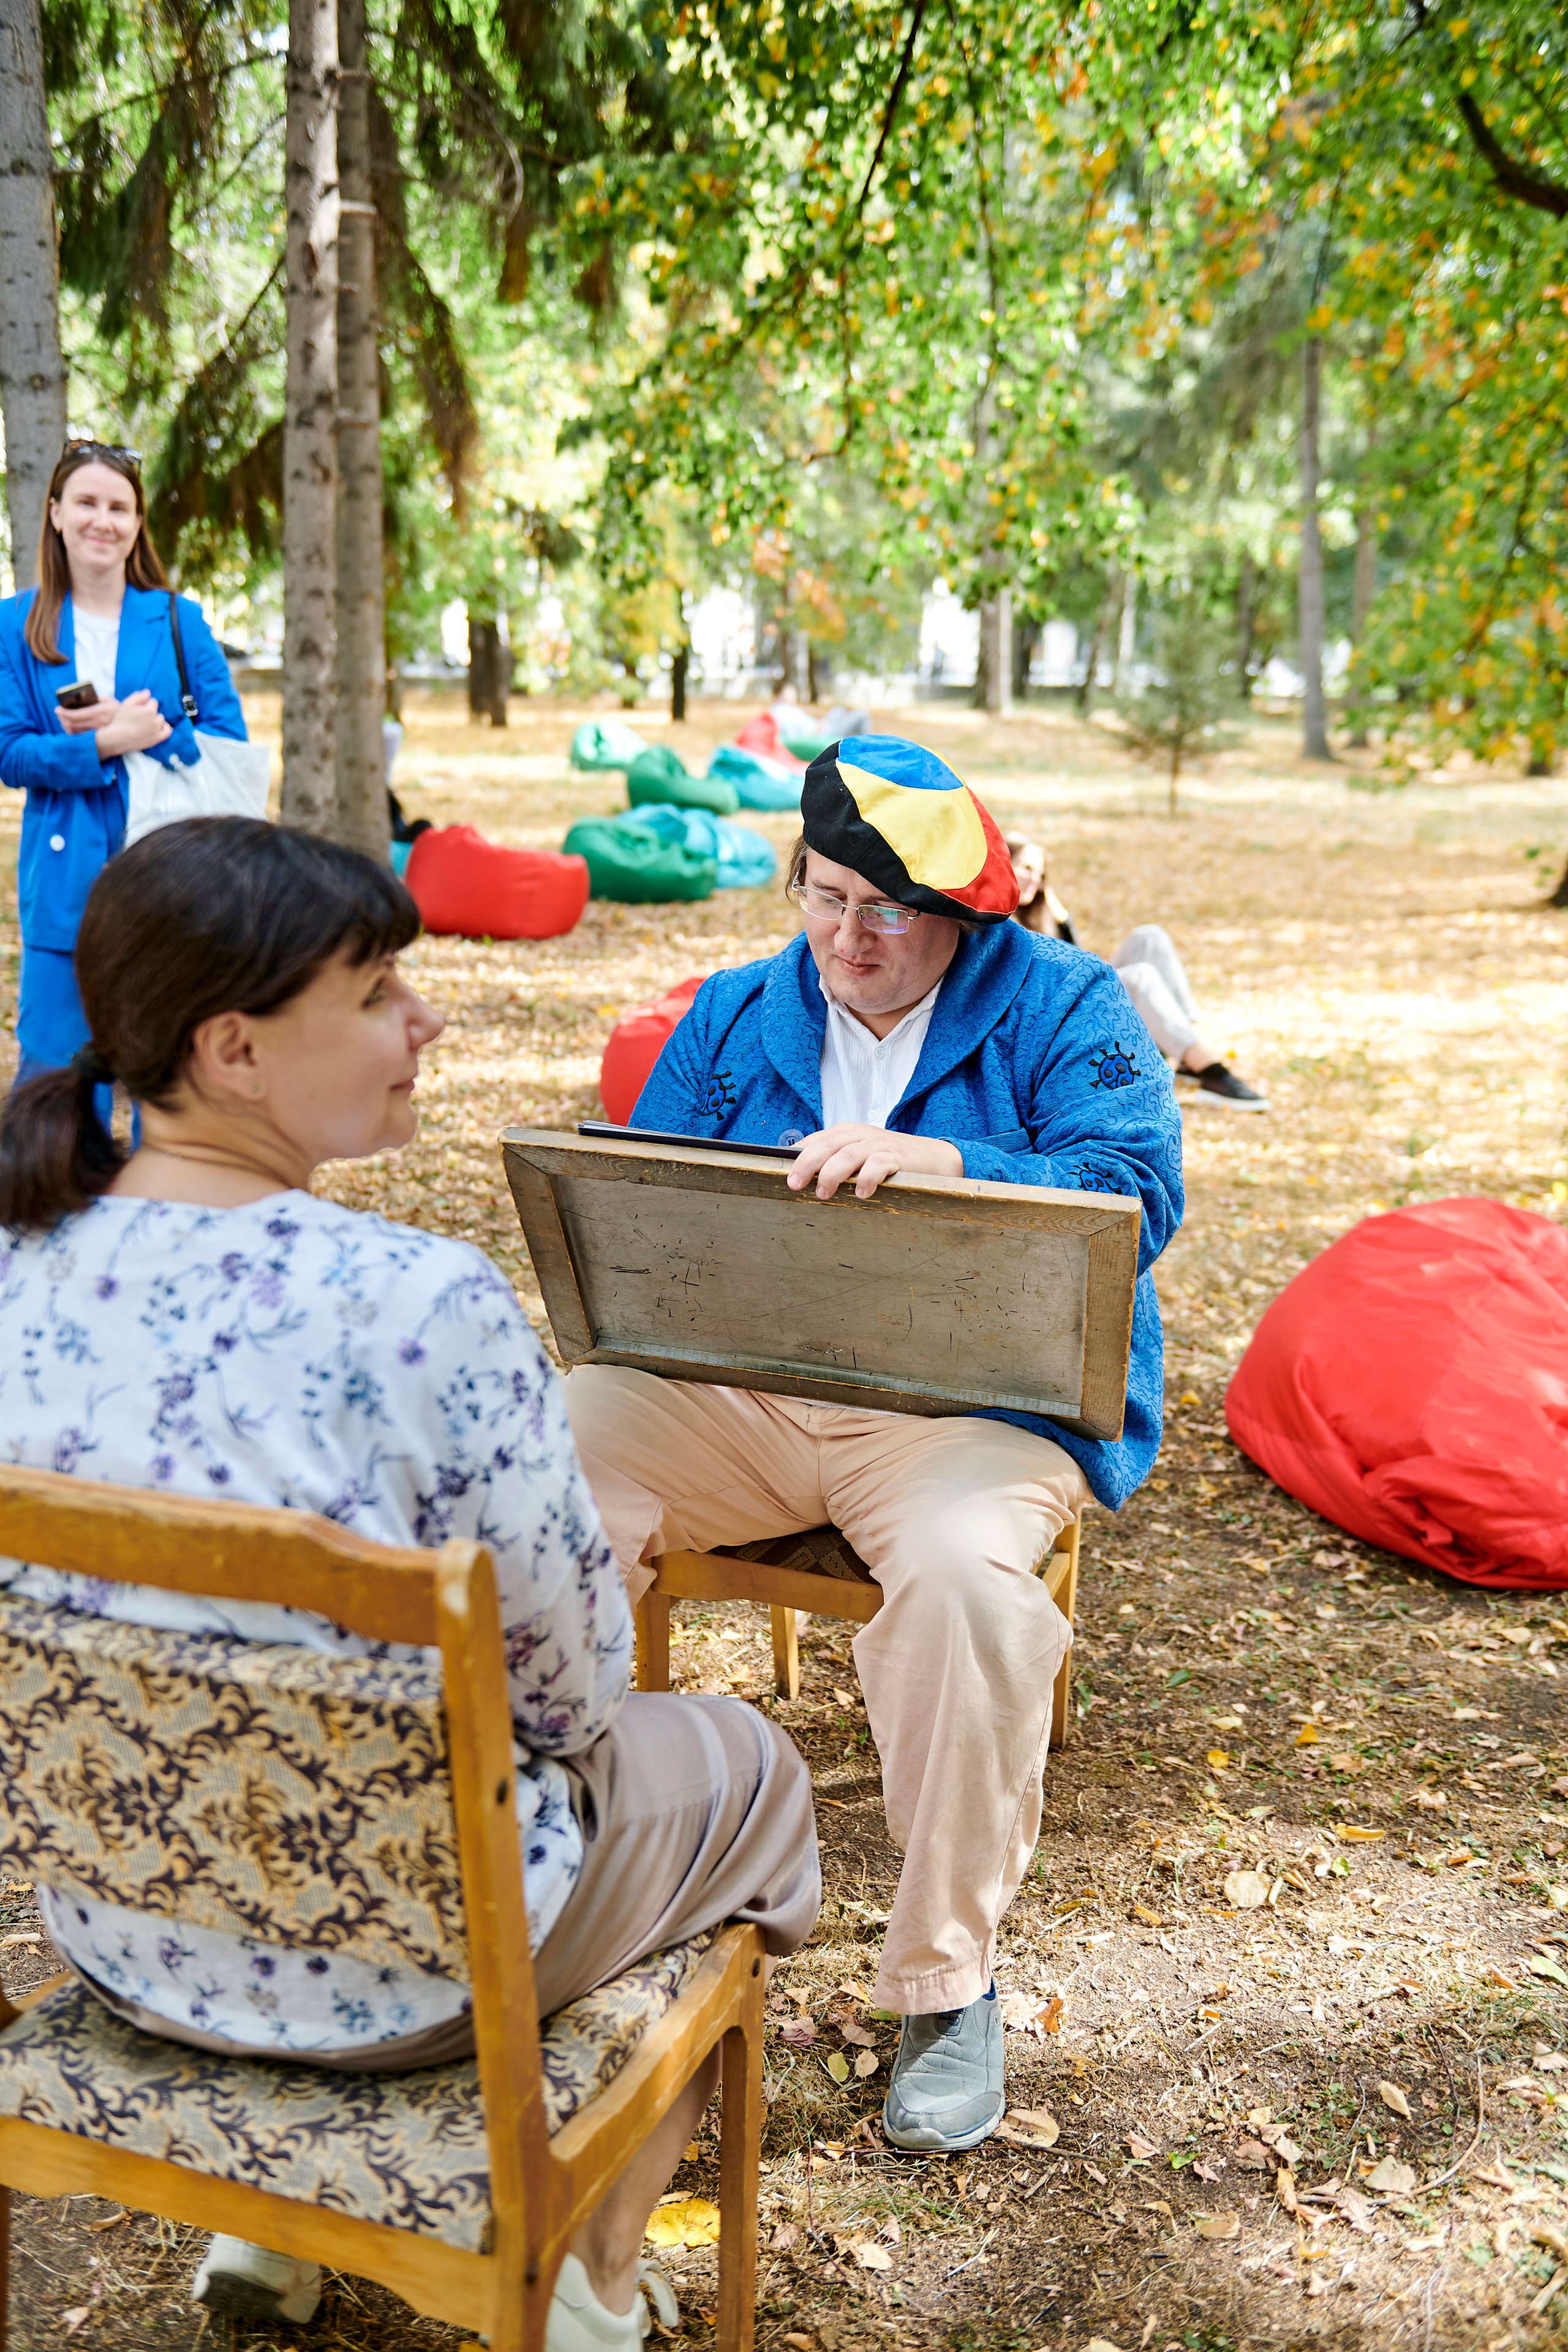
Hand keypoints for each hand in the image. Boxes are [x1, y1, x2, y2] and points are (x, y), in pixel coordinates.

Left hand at [57, 698, 115, 736]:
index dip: (64, 713)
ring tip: (64, 719)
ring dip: (66, 726)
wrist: (131, 727)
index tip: (57, 709)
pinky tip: (71, 726)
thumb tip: (81, 697)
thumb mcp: (109, 700)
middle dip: (62, 719)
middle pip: (73, 724)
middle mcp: (97, 724)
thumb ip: (96, 698)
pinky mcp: (97, 738)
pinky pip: (80, 737)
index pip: (76, 715)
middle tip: (59, 713)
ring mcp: (97, 733)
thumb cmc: (118, 711)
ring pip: (75, 732)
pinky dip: (73, 732)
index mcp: (98, 713)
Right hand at [93, 690, 171, 758]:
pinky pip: (167, 732)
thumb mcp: (127, 704)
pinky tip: (161, 726)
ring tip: (146, 723)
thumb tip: (148, 693)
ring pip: (161, 720)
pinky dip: (165, 728)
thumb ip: (138, 696)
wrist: (118, 738)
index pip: (153, 702)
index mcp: (149, 710)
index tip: (139, 708)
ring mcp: (157, 730)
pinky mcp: (157, 739)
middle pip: (157, 712)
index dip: (146, 704)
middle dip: (150, 712)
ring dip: (156, 720)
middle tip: (141, 717)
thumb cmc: (121, 720)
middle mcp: (155, 720)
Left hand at [785, 1122, 963, 1200]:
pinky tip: (861, 1193)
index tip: (783, 1174)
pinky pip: (878, 1165)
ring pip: (848, 1154)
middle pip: (827, 1145)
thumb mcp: (859, 1154)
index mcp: (846, 1133)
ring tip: (822, 1193)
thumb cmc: (888, 1159)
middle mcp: (859, 1135)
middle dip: (807, 1164)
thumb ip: (834, 1161)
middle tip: (794, 1184)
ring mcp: (878, 1144)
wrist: (932, 1158)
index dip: (798, 1156)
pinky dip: (867, 1178)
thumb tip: (802, 1178)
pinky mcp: (896, 1157)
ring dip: (832, 1174)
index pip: (816, 1140)